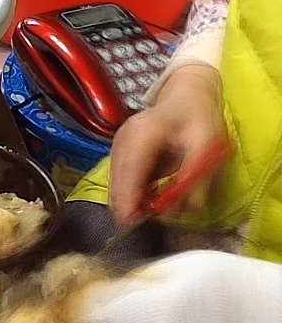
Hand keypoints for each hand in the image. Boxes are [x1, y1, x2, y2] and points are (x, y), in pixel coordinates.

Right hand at [109, 64, 224, 225]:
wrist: (186, 96)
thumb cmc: (198, 118)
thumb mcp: (206, 146)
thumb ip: (195, 179)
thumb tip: (184, 212)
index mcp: (142, 135)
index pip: (128, 174)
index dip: (128, 202)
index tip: (132, 226)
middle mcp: (122, 142)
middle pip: (116, 185)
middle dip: (130, 209)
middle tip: (152, 222)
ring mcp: (117, 148)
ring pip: (115, 187)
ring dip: (131, 203)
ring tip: (156, 208)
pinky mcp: (118, 155)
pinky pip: (120, 182)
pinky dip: (132, 195)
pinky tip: (151, 196)